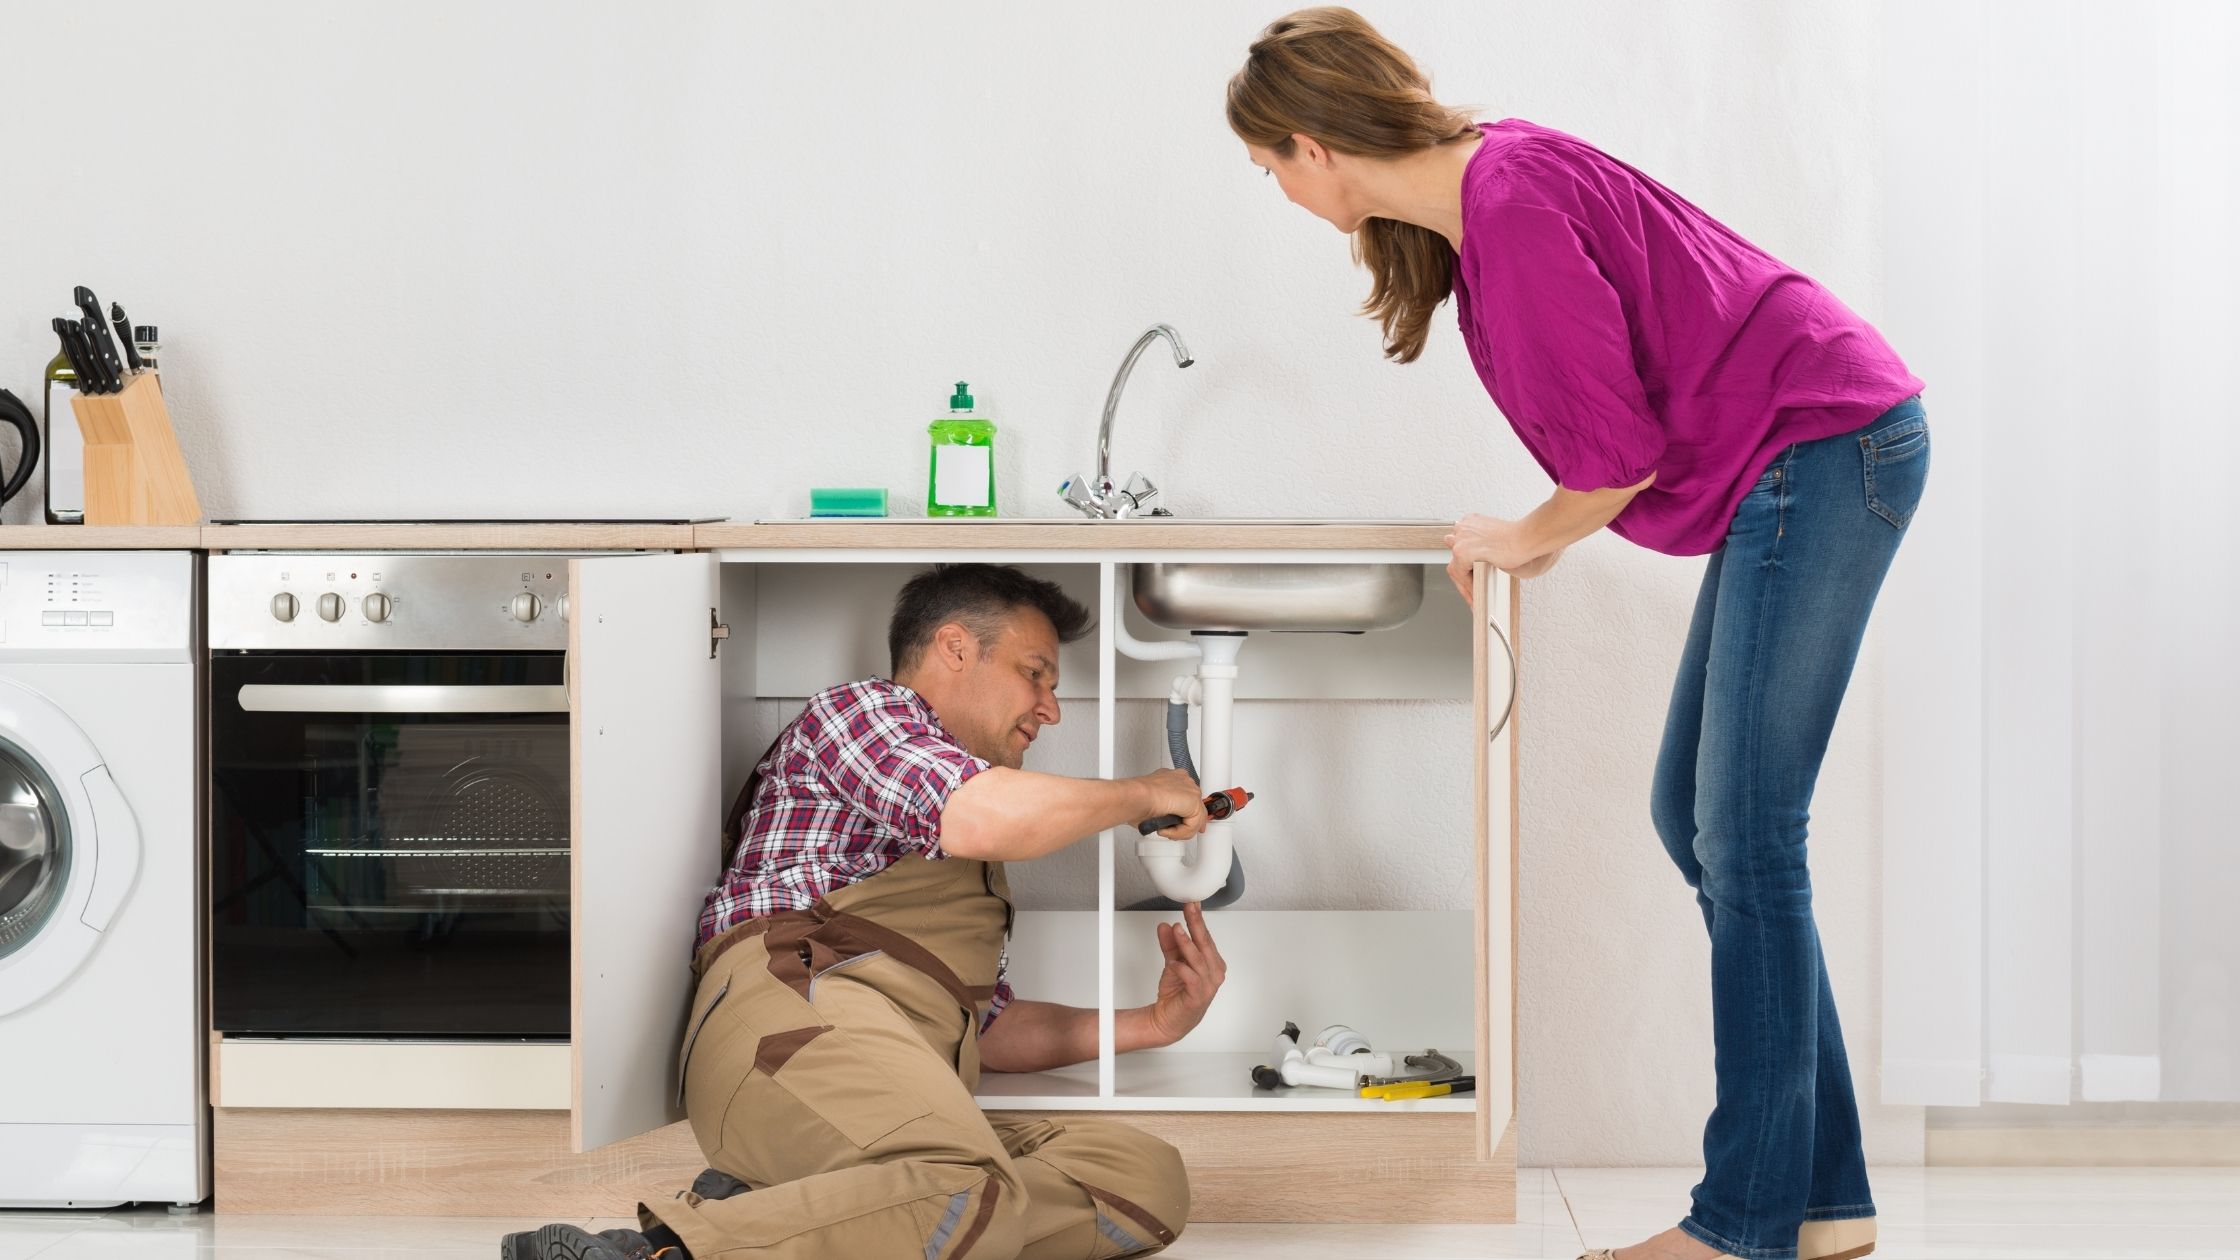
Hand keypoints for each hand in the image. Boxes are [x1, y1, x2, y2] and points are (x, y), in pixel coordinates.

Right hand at [1136, 767, 1206, 839]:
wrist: (1135, 797)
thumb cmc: (1135, 799)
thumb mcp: (1152, 803)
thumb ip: (1165, 809)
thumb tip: (1167, 821)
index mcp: (1173, 778)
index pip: (1188, 797)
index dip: (1188, 814)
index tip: (1183, 824)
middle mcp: (1183, 781)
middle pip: (1196, 808)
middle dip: (1188, 825)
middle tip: (1173, 833)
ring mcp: (1190, 789)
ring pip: (1195, 819)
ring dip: (1179, 831)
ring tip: (1164, 830)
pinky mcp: (1194, 801)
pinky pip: (1193, 825)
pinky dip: (1179, 832)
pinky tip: (1166, 829)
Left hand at [1147, 903, 1225, 1044]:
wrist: (1168, 1020)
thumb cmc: (1177, 993)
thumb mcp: (1172, 962)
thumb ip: (1170, 944)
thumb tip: (1165, 926)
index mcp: (1212, 962)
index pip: (1206, 936)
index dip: (1198, 919)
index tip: (1192, 904)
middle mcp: (1214, 972)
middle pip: (1205, 944)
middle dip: (1197, 924)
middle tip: (1189, 908)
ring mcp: (1208, 986)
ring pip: (1199, 960)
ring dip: (1188, 944)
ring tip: (1177, 930)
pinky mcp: (1198, 997)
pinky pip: (1192, 979)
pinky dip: (1182, 969)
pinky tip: (1174, 962)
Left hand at [1446, 513, 1554, 599]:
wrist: (1525, 538)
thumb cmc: (1518, 538)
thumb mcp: (1494, 537)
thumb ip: (1483, 544)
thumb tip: (1479, 559)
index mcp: (1470, 522)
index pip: (1459, 546)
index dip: (1464, 564)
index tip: (1471, 576)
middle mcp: (1463, 528)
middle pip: (1455, 557)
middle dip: (1462, 576)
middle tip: (1471, 590)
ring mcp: (1461, 539)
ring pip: (1455, 567)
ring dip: (1464, 584)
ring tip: (1474, 597)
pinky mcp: (1462, 551)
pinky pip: (1460, 574)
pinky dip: (1467, 585)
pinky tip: (1476, 593)